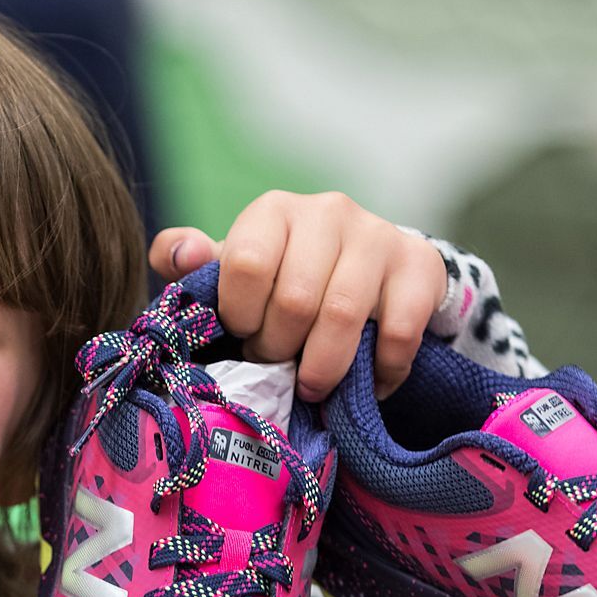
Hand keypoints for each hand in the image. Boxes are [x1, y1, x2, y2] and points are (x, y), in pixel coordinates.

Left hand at [148, 191, 447, 400]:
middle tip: (275, 363)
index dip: (240, 315)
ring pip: (343, 316)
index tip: (243, 335)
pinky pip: (398, 330)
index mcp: (273, 211)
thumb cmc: (285, 276)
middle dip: (278, 348)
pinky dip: (379, 371)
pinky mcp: (419, 265)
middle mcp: (327, 211)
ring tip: (311, 385)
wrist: (369, 269)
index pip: (246, 264)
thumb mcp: (234, 270)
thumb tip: (176, 254)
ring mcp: (378, 235)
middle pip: (294, 299)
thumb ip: (192, 266)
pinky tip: (365, 383)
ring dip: (322, 366)